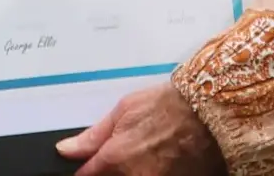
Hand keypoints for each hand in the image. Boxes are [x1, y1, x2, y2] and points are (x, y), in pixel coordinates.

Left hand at [58, 82, 224, 175]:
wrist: (208, 112)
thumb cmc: (168, 106)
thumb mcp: (124, 110)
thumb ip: (93, 136)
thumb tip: (65, 150)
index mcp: (115, 159)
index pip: (87, 175)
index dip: (87, 168)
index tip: (90, 164)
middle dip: (110, 169)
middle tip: (125, 151)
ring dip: (129, 170)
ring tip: (145, 151)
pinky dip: (149, 171)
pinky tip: (156, 159)